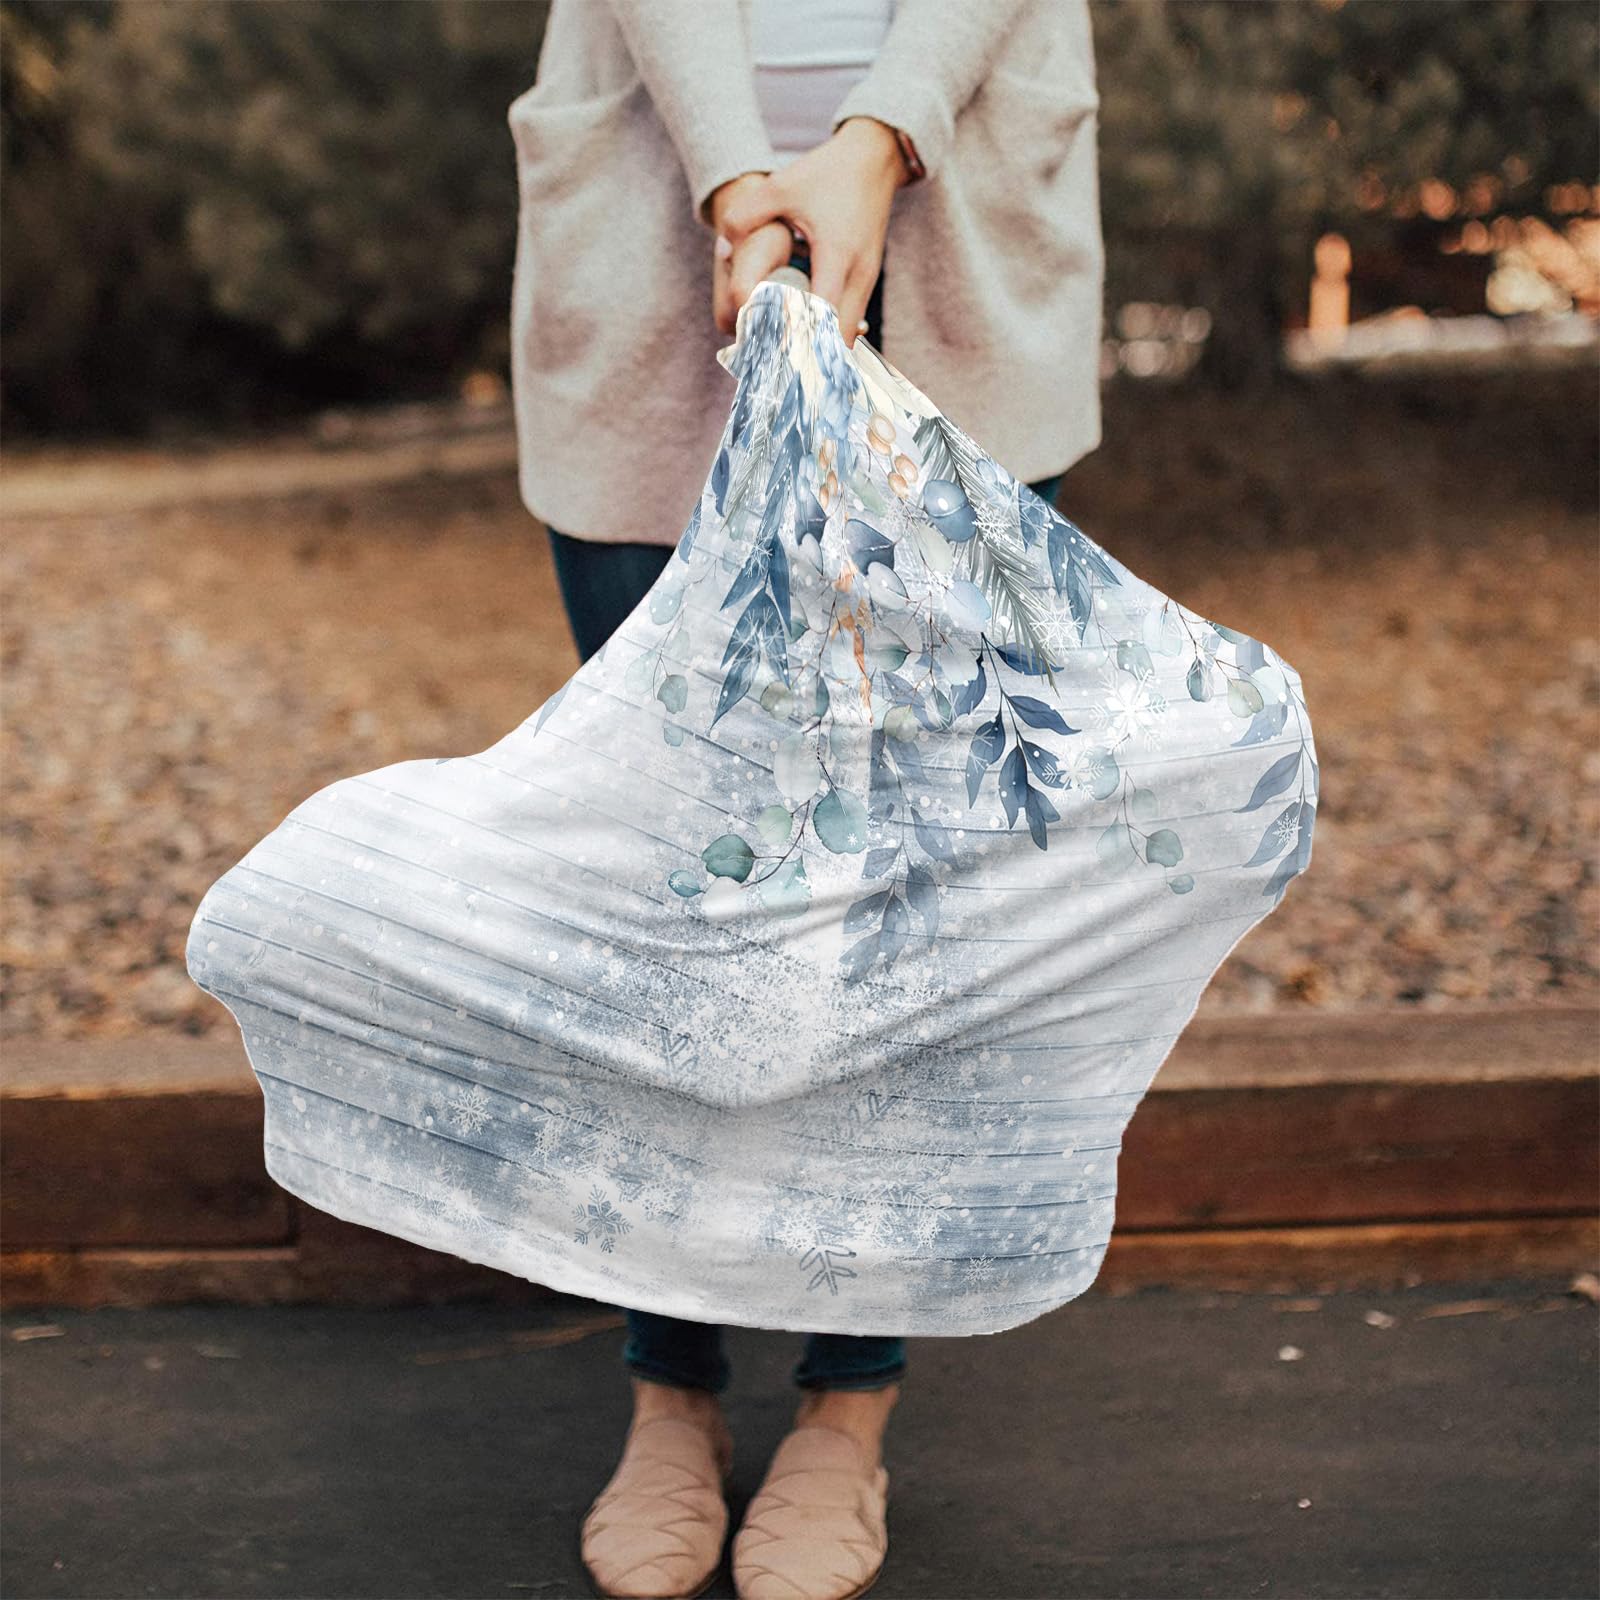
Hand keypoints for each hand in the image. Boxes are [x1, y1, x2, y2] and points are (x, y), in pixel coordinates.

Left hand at [714, 118, 908, 344]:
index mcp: (837, 256)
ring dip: (820, 350)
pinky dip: (829, 335)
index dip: (799, 341)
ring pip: (847, 335)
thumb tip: (722, 250)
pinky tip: (804, 339)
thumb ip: (745, 215)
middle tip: (777, 369)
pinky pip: (849, 321)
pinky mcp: (867, 280)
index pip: (822, 318)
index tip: (773, 357)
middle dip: (810, 359)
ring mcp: (867, 280)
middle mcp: (858, 275)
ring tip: (787, 360)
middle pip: (839, 340)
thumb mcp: (782, 186)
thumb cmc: (827, 172)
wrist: (874, 158)